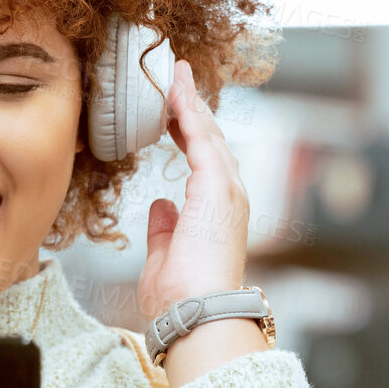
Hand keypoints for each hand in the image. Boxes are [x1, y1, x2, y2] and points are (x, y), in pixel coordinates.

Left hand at [139, 58, 250, 319]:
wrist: (197, 314)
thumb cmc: (182, 298)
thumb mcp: (165, 256)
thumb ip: (164, 229)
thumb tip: (161, 206)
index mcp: (216, 213)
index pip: (203, 162)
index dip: (189, 132)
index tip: (174, 111)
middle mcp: (227, 197)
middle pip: (210, 140)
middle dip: (192, 108)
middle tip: (176, 78)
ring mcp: (226, 190)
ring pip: (208, 133)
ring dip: (190, 102)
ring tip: (175, 73)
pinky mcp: (217, 187)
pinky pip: (201, 137)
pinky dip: (188, 110)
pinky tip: (175, 90)